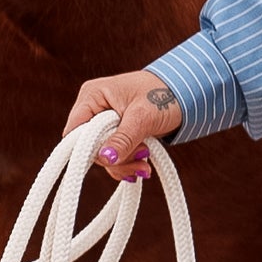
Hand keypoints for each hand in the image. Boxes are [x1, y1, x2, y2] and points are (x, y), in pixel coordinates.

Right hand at [62, 69, 182, 180]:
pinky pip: (114, 155)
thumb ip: (123, 138)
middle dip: (114, 158)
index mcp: (93, 96)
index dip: (86, 149)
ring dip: (124, 164)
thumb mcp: (143, 117)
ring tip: (146, 165)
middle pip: (89, 146)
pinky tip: (143, 166)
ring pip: (102, 155)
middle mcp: (94, 109)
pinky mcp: (117, 134)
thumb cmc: (165, 95)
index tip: (109, 159)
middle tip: (141, 158)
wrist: (186, 94)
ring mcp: (105, 123)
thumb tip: (104, 158)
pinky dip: (127, 163)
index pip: (75, 130)